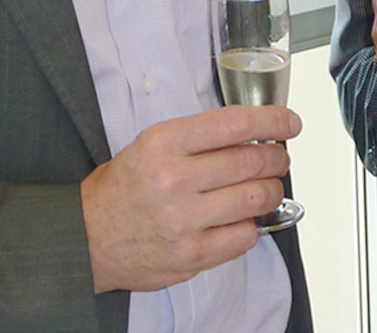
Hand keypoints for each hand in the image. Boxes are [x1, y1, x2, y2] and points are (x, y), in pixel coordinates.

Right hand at [81, 105, 301, 292]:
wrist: (87, 236)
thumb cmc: (122, 188)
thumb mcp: (151, 144)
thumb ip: (198, 137)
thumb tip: (252, 132)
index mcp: (164, 142)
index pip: (234, 124)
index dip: (272, 120)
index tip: (289, 122)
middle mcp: (174, 178)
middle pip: (252, 160)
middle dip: (277, 156)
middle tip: (279, 157)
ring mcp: (184, 220)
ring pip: (256, 198)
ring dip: (272, 190)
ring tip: (267, 187)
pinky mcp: (192, 255)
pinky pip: (245, 235)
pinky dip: (252, 224)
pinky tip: (241, 217)